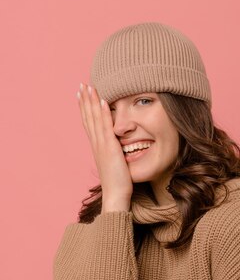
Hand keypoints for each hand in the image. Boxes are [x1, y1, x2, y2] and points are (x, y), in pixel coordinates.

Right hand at [77, 83, 132, 203]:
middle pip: (88, 117)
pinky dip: (103, 113)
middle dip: (85, 100)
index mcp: (97, 147)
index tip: (82, 95)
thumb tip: (118, 149)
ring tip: (89, 86)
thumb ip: (114, 154)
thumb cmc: (118, 183)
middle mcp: (96, 144)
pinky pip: (106, 127)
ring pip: (94, 119)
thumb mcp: (115, 164)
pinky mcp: (110, 148)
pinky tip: (102, 100)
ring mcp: (101, 145)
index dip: (85, 109)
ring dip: (91, 101)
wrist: (116, 195)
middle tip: (81, 85)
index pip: (89, 123)